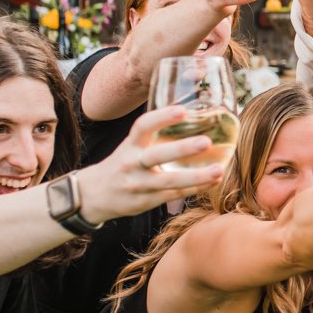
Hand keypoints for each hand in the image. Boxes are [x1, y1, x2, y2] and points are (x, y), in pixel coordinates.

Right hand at [79, 106, 226, 224]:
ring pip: (168, 181)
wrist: (93, 195)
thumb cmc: (122, 164)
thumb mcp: (130, 146)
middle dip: (182, 149)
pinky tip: (213, 181)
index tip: (182, 110)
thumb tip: (187, 112)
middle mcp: (131, 164)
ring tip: (219, 169)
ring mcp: (138, 185)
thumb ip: (153, 135)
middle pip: (156, 156)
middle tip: (206, 142)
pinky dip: (195, 188)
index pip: (143, 127)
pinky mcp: (146, 201)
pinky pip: (173, 195)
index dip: (162, 117)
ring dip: (196, 176)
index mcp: (129, 146)